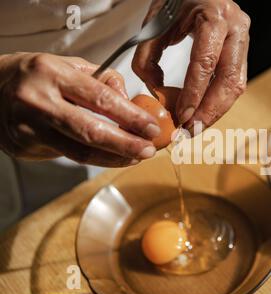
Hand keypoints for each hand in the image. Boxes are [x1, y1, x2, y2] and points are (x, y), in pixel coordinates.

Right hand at [0, 53, 160, 166]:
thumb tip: (132, 102)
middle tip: (149, 150)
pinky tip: (114, 157)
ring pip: (81, 152)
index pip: (100, 99)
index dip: (131, 117)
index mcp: (52, 74)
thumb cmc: (37, 75)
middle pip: (91, 131)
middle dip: (127, 144)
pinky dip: (97, 159)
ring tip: (136, 157)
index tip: (152, 128)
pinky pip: (69, 156)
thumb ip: (104, 80)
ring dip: (115, 158)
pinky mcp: (25, 146)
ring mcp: (29, 127)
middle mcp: (38, 101)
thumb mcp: (69, 65)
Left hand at [132, 0, 249, 130]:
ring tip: (196, 127)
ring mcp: (243, 39)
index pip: (206, 62)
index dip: (194, 94)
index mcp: (214, 15)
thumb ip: (147, 57)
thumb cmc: (176, 0)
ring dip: (216, 111)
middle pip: (229, 80)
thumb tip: (157, 93)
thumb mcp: (155, 22)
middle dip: (209, 111)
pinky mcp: (242, 51)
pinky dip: (219, 102)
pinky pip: (235, 82)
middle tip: (191, 130)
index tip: (181, 116)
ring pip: (236, 86)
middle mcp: (236, 27)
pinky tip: (204, 113)